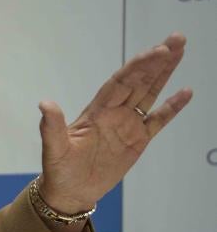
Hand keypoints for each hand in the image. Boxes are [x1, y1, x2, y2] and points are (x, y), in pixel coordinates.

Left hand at [36, 32, 192, 212]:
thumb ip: (52, 126)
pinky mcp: (138, 141)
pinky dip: (172, 107)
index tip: (157, 51)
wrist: (69, 192)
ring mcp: (127, 125)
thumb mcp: (53, 148)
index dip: (139, 66)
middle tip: (177, 38)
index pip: (121, 82)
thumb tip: (45, 104)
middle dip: (157, 60)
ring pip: (150, 93)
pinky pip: (158, 120)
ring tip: (180, 51)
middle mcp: (114, 113)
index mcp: (96, 111)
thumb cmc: (58, 169)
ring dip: (165, 73)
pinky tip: (186, 92)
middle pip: (139, 80)